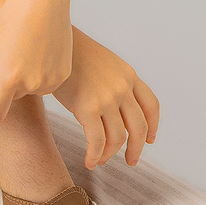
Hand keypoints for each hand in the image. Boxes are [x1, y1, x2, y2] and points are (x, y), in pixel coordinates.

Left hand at [0, 0, 72, 133]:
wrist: (44, 0)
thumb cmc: (11, 17)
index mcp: (8, 78)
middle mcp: (30, 84)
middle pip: (12, 95)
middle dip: (7, 81)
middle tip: (9, 54)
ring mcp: (49, 81)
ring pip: (30, 89)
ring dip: (24, 78)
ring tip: (25, 49)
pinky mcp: (62, 75)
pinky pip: (46, 83)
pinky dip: (40, 73)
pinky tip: (38, 51)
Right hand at [53, 28, 158, 167]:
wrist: (52, 43)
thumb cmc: (71, 53)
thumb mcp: (103, 62)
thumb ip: (114, 82)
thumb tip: (114, 107)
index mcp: (128, 75)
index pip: (151, 105)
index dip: (152, 126)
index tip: (149, 139)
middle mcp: (122, 87)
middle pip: (138, 126)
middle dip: (136, 148)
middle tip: (131, 160)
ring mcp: (107, 98)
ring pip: (118, 138)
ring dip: (110, 154)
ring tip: (100, 161)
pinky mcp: (88, 107)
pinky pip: (98, 141)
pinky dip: (95, 155)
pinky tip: (90, 161)